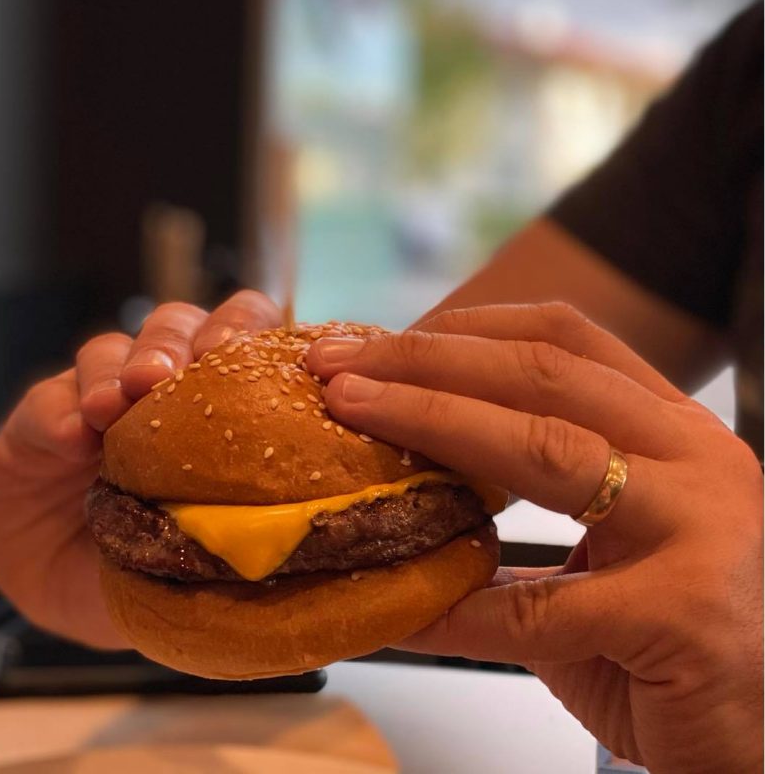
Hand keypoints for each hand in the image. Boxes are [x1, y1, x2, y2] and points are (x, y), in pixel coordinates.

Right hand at [0, 290, 280, 647]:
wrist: (69, 582)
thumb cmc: (163, 555)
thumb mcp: (211, 541)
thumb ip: (246, 516)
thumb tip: (285, 521)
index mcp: (222, 395)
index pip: (246, 333)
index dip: (245, 326)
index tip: (238, 351)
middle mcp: (165, 381)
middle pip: (178, 327)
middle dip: (174, 343)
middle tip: (162, 377)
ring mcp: (103, 392)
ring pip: (115, 348)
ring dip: (117, 369)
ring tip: (115, 406)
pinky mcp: (47, 413)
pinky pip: (52, 398)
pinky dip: (63, 412)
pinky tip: (72, 438)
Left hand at [308, 303, 763, 773]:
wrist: (762, 737)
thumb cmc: (673, 629)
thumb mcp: (618, 528)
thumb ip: (541, 482)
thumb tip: (417, 449)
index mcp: (675, 425)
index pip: (565, 338)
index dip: (465, 329)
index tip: (383, 340)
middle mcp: (696, 457)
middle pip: (543, 374)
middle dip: (427, 360)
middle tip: (339, 365)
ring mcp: (698, 528)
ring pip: (547, 448)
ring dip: (432, 421)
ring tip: (351, 414)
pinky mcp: (683, 614)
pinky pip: (540, 605)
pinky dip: (460, 606)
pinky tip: (401, 607)